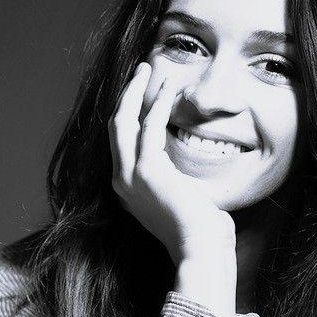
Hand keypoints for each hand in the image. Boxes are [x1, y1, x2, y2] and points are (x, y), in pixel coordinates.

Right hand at [108, 62, 235, 264]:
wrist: (201, 249)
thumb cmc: (200, 232)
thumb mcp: (182, 201)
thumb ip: (177, 183)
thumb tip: (188, 174)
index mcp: (128, 190)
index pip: (122, 142)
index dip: (129, 113)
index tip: (142, 93)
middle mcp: (122, 182)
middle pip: (115, 126)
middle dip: (126, 95)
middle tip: (141, 71)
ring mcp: (131, 176)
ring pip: (123, 120)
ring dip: (136, 90)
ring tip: (149, 67)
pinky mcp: (148, 170)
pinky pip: (150, 124)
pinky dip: (159, 102)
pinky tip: (171, 87)